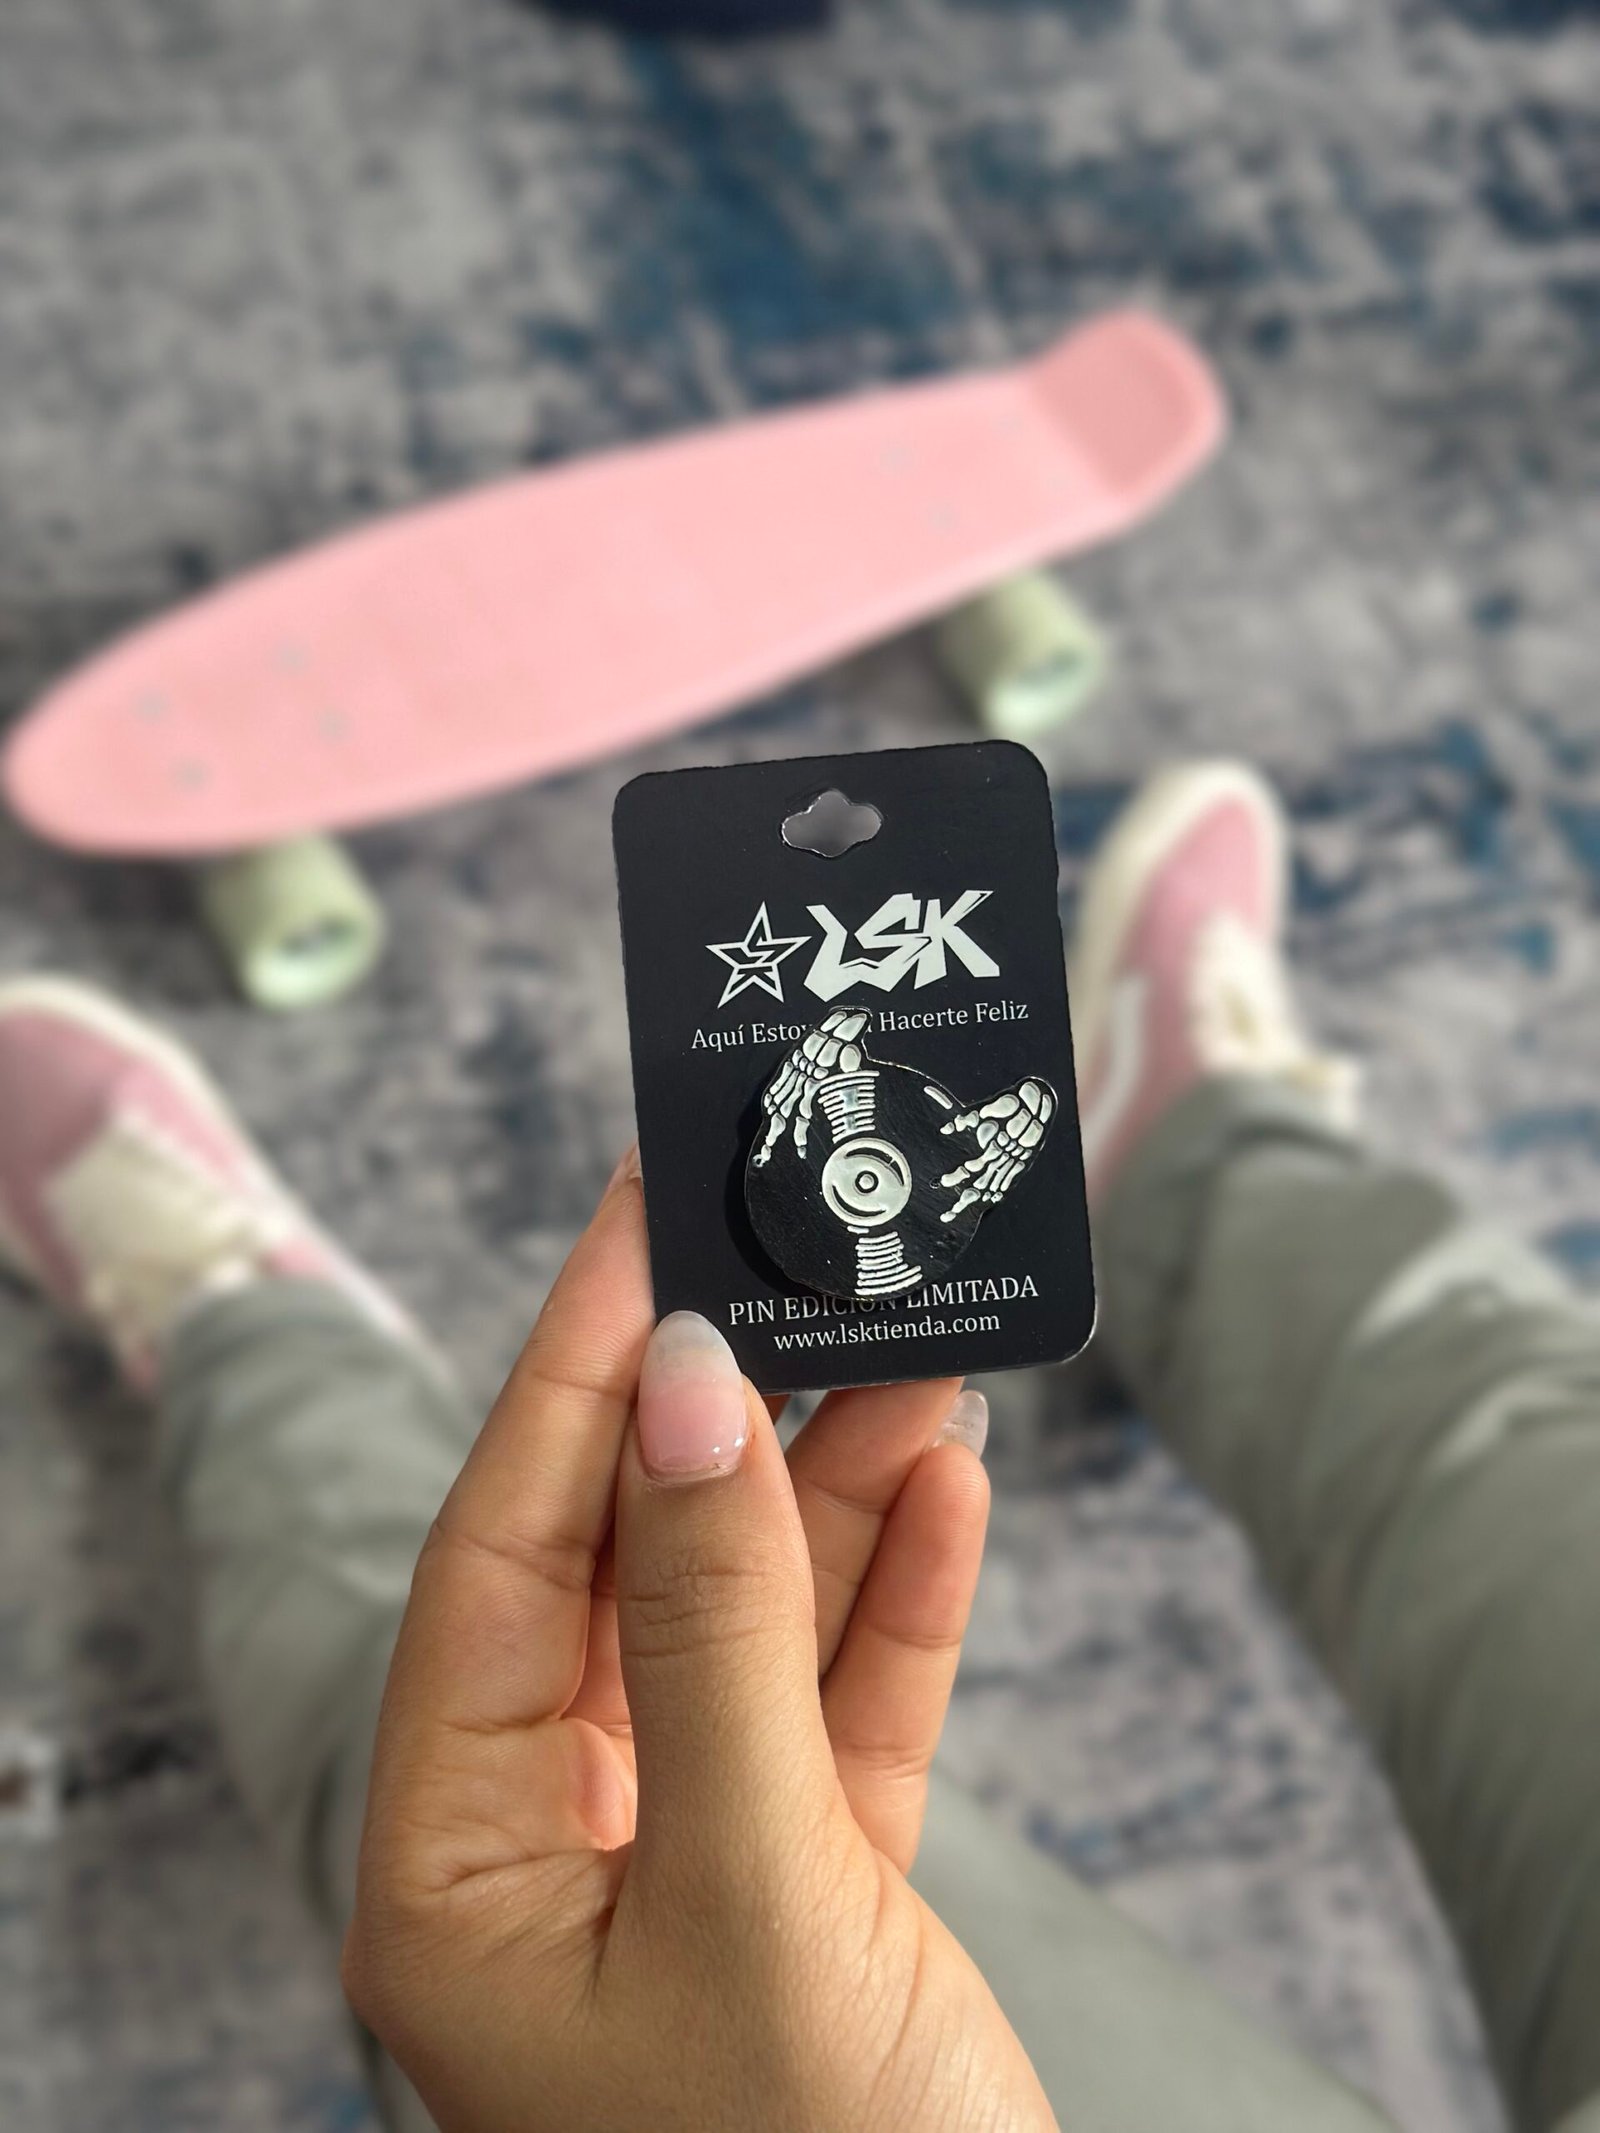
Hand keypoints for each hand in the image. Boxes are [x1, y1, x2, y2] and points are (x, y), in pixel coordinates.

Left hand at [343, 1150, 1055, 2132]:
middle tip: (791, 1253)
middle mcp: (558, 1840)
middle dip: (722, 1412)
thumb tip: (683, 1387)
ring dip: (835, 1483)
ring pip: (752, 1613)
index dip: (573, 1367)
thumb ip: (714, 1628)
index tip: (640, 1215)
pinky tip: (948, 1482)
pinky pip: (843, 1695)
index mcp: (460, 1860)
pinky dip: (899, 1590)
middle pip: (631, 1560)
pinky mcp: (811, 1877)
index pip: (503, 1550)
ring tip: (914, 1350)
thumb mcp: (750, 1893)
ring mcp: (689, 1853)